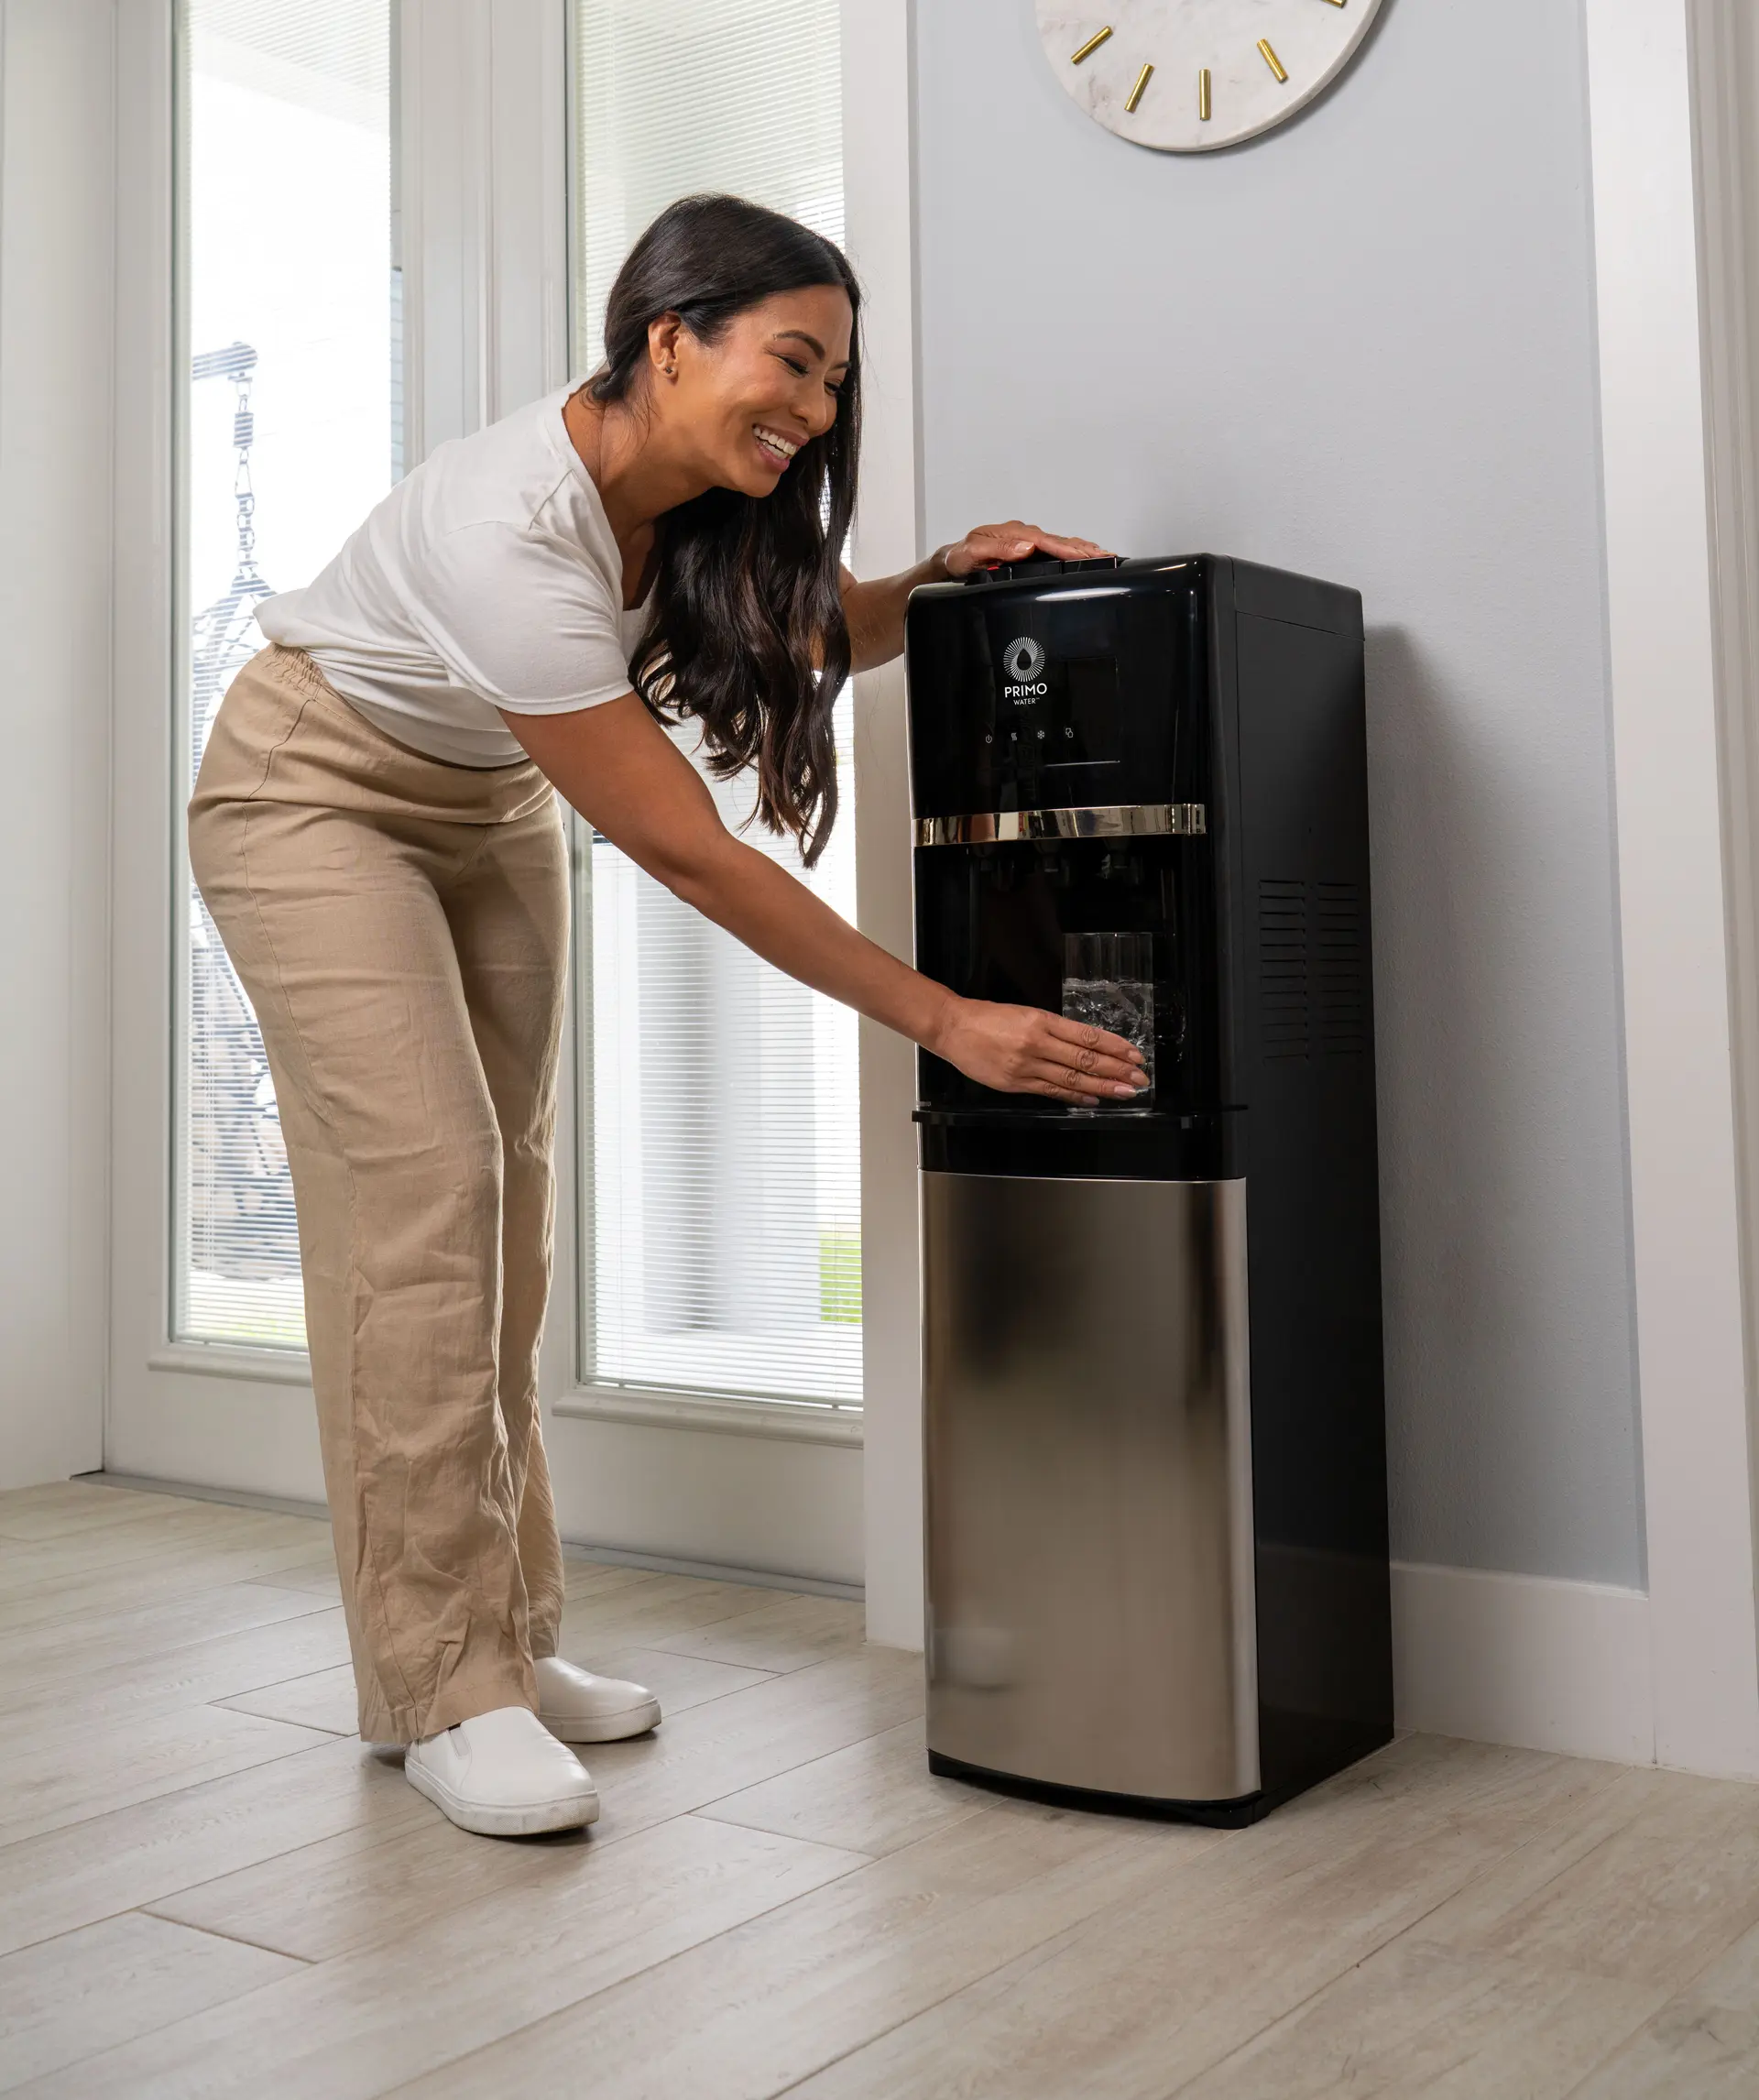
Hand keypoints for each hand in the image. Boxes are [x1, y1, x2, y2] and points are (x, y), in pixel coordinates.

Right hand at [929, 996, 1147, 1103]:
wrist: (953, 1028)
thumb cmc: (987, 1018)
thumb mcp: (1025, 1013)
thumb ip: (1053, 1030)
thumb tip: (1085, 1046)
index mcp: (1042, 1020)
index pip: (1087, 1036)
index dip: (1114, 1047)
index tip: (1133, 1054)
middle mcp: (1037, 1042)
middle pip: (1085, 1060)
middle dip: (1116, 1070)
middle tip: (1139, 1078)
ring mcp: (1026, 1065)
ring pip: (1072, 1079)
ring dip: (1102, 1087)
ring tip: (1124, 1092)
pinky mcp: (1015, 1083)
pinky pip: (1051, 1091)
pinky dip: (1074, 1097)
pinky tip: (1092, 1100)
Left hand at [937, 521, 1111, 579]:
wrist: (948, 565)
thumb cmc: (957, 560)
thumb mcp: (970, 554)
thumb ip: (996, 550)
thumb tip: (1025, 547)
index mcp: (1009, 534)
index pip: (1043, 541)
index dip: (1065, 549)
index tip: (1083, 555)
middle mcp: (1019, 536)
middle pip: (1056, 541)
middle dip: (1082, 548)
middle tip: (1105, 555)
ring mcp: (1024, 543)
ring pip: (1057, 544)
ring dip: (1081, 549)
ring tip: (1102, 555)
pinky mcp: (1025, 552)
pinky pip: (1051, 550)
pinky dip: (1069, 552)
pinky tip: (1082, 557)